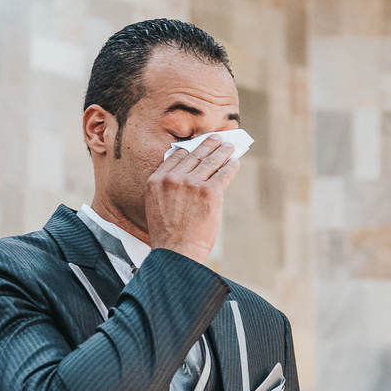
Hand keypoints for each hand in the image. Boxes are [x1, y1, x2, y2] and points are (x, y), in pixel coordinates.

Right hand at [145, 136, 239, 262]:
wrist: (176, 252)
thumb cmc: (168, 234)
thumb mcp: (156, 205)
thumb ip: (166, 187)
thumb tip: (186, 173)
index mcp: (156, 180)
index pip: (176, 156)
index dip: (189, 148)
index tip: (197, 144)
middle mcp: (172, 179)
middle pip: (195, 155)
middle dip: (208, 145)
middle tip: (217, 138)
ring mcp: (192, 184)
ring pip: (211, 162)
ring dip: (222, 152)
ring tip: (229, 147)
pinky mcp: (209, 192)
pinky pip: (223, 174)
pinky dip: (231, 166)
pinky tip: (235, 163)